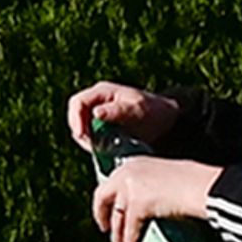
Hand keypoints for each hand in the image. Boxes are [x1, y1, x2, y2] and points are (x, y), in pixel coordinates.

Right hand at [65, 81, 179, 154]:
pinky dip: (95, 144)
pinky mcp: (101, 127)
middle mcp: (96, 101)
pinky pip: (90, 136)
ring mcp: (97, 114)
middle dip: (81, 132)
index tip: (82, 135)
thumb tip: (96, 113)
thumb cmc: (153, 111)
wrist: (166, 119)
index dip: (75, 119)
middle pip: (76, 116)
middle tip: (92, 146)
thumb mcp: (137, 110)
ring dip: (88, 140)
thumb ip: (117, 111)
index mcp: (102, 91)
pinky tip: (107, 149)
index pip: (78, 103)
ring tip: (103, 149)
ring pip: (81, 128)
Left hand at [92, 154, 217, 241]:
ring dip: (117, 233)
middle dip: (101, 214)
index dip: (107, 197)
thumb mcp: (162, 176)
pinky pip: (130, 228)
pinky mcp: (137, 205)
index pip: (111, 181)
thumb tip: (143, 205)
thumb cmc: (192, 180)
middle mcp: (126, 173)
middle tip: (105, 228)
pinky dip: (130, 239)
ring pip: (116, 216)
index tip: (106, 207)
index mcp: (133, 163)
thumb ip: (148, 185)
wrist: (201, 185)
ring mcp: (130, 189)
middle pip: (102, 197)